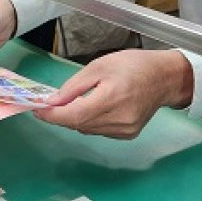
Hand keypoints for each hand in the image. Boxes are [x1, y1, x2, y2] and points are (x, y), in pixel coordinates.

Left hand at [34, 49, 192, 138]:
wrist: (165, 78)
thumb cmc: (134, 66)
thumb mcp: (99, 66)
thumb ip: (74, 86)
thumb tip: (53, 102)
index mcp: (112, 98)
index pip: (74, 115)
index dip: (52, 116)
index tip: (37, 110)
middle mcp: (120, 119)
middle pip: (79, 124)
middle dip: (60, 116)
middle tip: (48, 104)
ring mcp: (125, 130)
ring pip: (87, 129)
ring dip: (74, 118)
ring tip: (71, 103)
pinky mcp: (128, 134)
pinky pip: (99, 131)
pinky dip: (89, 121)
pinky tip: (92, 108)